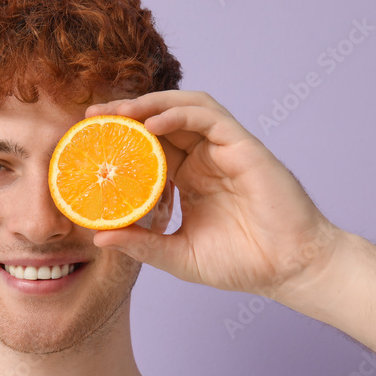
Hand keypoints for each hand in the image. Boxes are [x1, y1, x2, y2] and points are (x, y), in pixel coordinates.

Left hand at [86, 90, 343, 301]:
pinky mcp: (243, 147)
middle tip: (91, 117)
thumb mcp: (178, 256)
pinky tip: (152, 125)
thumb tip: (99, 237)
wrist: (288, 270)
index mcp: (190, 178)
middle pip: (161, 120)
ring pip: (183, 109)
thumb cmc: (242, 263)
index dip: (120, 138)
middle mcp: (205, 158)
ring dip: (149, 105)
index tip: (87, 141)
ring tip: (117, 113)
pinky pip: (209, 117)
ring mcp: (224, 149)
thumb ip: (142, 244)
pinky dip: (179, 113)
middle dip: (125, 113)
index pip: (149, 146)